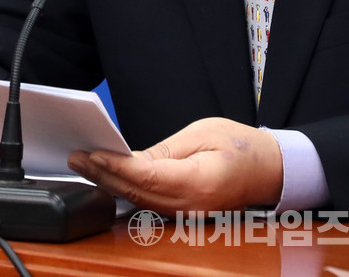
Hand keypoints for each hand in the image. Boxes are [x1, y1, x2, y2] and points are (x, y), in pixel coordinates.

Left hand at [68, 117, 282, 215]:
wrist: (271, 170)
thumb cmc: (243, 146)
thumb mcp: (205, 133)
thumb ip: (166, 149)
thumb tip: (131, 158)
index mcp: (198, 182)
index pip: (146, 176)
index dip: (116, 166)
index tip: (93, 153)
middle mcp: (189, 207)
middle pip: (136, 193)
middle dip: (103, 176)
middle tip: (77, 158)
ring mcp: (186, 216)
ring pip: (139, 202)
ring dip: (110, 185)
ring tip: (85, 165)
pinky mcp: (183, 215)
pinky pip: (149, 205)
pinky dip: (126, 192)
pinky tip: (110, 179)